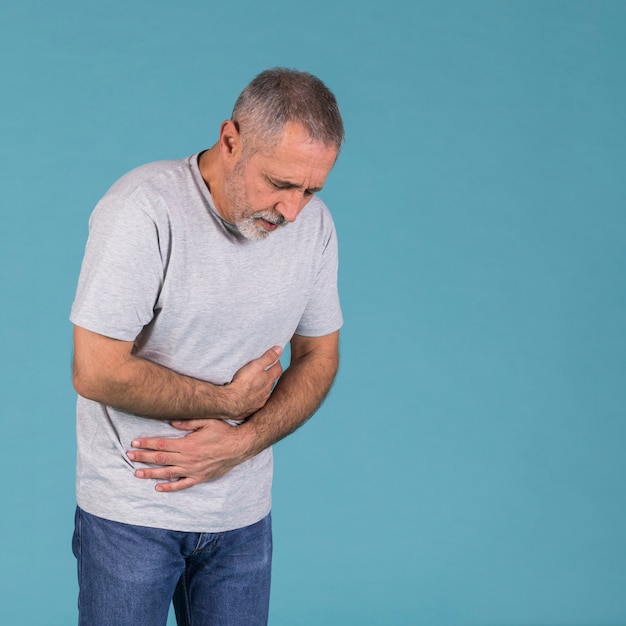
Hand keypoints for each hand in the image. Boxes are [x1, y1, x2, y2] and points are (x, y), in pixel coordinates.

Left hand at [127, 419, 250, 491]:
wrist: (240, 446)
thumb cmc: (224, 431)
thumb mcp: (207, 421)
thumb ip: (188, 422)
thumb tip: (171, 422)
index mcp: (188, 444)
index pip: (162, 445)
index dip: (147, 444)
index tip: (134, 443)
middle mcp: (188, 459)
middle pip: (160, 459)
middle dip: (143, 457)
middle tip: (129, 456)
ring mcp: (193, 470)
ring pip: (167, 473)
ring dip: (150, 473)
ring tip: (137, 472)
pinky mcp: (200, 478)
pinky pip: (182, 485)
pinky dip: (169, 487)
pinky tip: (158, 487)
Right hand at [225, 346, 282, 419]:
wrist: (231, 402)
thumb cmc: (243, 383)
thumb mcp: (256, 365)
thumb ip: (268, 357)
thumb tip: (280, 349)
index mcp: (268, 379)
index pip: (278, 369)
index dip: (276, 363)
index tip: (273, 359)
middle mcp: (267, 391)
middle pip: (271, 381)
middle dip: (269, 376)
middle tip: (263, 371)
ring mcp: (260, 401)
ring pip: (264, 393)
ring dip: (261, 388)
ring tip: (254, 384)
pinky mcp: (252, 409)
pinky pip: (255, 403)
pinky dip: (254, 398)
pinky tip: (248, 397)